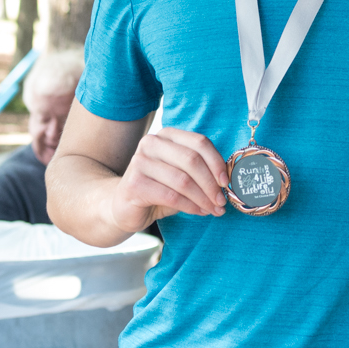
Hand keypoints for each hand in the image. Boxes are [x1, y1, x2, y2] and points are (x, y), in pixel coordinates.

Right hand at [106, 126, 229, 234]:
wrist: (123, 206)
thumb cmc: (158, 190)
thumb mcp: (181, 175)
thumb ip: (200, 173)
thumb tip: (226, 183)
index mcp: (167, 135)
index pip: (199, 142)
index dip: (217, 162)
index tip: (226, 182)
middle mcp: (151, 143)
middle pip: (192, 160)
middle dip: (211, 184)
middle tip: (221, 201)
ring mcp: (140, 162)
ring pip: (183, 180)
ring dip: (203, 198)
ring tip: (213, 209)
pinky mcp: (134, 183)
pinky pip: (171, 196)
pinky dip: (189, 206)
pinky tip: (198, 212)